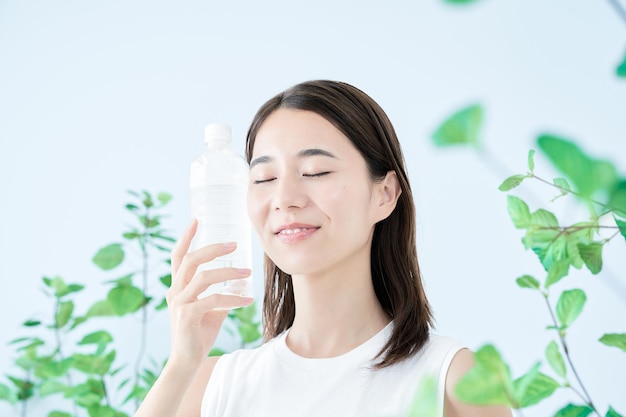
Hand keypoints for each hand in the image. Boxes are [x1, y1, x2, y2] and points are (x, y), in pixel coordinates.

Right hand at [166, 219, 252, 367]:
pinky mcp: (187, 316)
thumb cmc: (198, 332)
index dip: (186, 237)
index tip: (197, 220)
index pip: (178, 256)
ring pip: (203, 277)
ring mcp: (179, 303)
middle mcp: (175, 291)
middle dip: (212, 248)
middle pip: (190, 260)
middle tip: (234, 244)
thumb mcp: (210, 309)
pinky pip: (213, 301)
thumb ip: (219, 294)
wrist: (187, 361)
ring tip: (248, 272)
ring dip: (228, 272)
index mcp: (178, 286)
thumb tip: (239, 281)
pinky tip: (247, 300)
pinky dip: (232, 298)